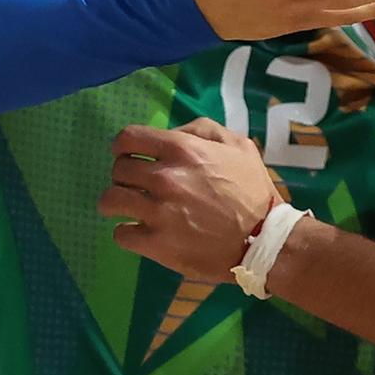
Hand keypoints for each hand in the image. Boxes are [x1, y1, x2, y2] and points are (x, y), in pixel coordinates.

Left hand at [102, 117, 282, 279]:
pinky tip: (139, 233)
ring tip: (128, 210)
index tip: (128, 158)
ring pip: (110, 201)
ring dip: (115, 204)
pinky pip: (121, 234)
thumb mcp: (239, 146)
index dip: (123, 148)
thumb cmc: (254, 192)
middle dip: (124, 177)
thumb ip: (204, 130)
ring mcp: (158, 213)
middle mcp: (164, 177)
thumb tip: (174, 132)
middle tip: (137, 188)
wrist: (265, 242)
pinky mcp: (157, 244)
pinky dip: (126, 234)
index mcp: (181, 149)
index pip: (127, 139)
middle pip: (118, 170)